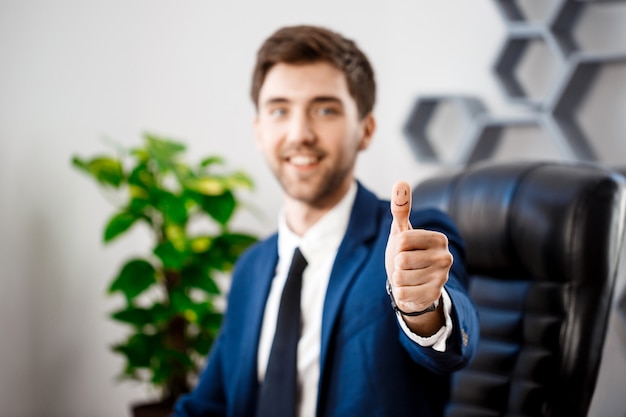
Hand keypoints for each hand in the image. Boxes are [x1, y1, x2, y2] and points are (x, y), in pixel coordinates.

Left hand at [385, 181, 450, 334]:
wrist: (413, 284)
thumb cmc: (406, 253)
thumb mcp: (401, 230)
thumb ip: (400, 207)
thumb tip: (401, 182)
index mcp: (439, 238)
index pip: (403, 239)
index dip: (398, 246)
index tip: (406, 249)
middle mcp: (446, 257)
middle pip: (402, 259)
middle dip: (397, 264)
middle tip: (407, 265)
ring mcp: (442, 278)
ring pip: (401, 277)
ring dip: (398, 279)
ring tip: (408, 277)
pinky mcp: (434, 296)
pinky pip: (403, 293)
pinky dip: (401, 292)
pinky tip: (410, 289)